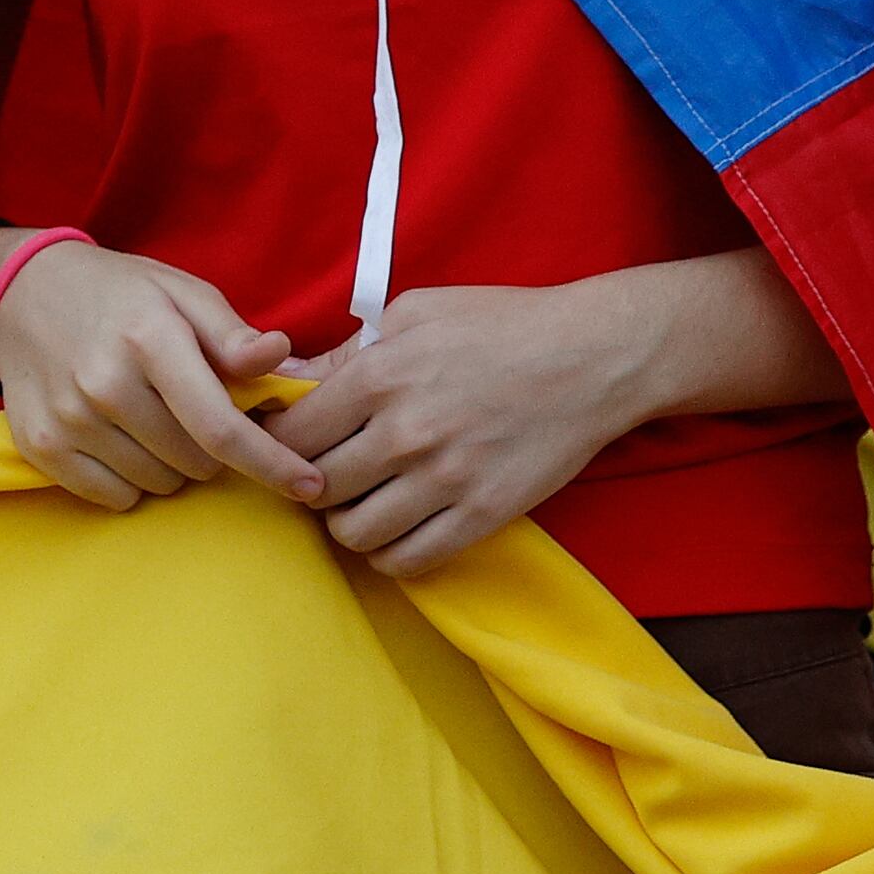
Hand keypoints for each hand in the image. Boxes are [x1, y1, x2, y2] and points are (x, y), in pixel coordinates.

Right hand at [0, 239, 316, 509]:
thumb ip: (231, 332)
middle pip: (195, 463)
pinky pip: (113, 497)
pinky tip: (121, 441)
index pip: (220, 426)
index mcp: (149, 338)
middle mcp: (104, 382)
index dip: (272, 463)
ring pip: (157, 484)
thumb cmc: (121, 297)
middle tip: (192, 413)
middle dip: (212, 450)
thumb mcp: (181, 293)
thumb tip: (279, 357)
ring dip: (171, 466)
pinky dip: (130, 481)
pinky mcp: (42, 447)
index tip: (309, 486)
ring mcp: (69, 418)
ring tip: (152, 421)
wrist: (22, 295)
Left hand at [254, 284, 644, 579]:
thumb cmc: (503, 325)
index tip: (289, 447)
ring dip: (348, 524)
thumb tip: (289, 380)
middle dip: (310, 487)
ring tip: (363, 504)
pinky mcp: (481, 515)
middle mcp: (406, 432)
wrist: (594, 356)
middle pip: (316, 488)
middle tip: (326, 477)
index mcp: (380, 375)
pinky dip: (389, 555)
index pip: (293, 436)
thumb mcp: (416, 313)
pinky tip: (396, 531)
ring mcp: (445, 480)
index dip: (279, 446)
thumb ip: (348, 352)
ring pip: (354, 533)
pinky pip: (407, 560)